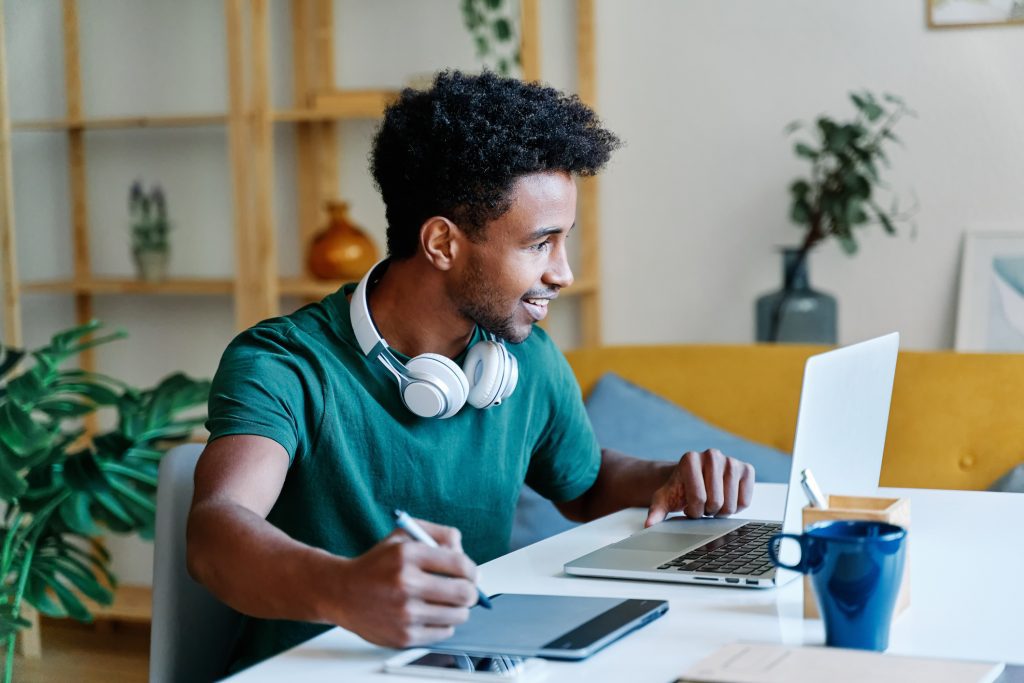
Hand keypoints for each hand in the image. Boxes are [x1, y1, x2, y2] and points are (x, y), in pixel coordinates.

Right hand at [328, 518, 478, 647]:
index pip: (460, 564)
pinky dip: (443, 624)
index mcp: (407, 555)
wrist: (342, 593)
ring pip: (458, 615)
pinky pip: (444, 632)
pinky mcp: (403, 636)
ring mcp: (404, 613)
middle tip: (465, 589)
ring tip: (445, 601)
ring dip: (458, 608)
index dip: (472, 570)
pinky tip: (430, 614)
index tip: (471, 573)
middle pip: (464, 593)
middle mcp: (405, 584)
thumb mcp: (404, 535)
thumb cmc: (377, 564)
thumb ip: (438, 534)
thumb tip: (464, 553)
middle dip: (470, 591)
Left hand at [644, 449, 754, 526]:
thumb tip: (649, 525)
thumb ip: (656, 511)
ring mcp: (731, 461)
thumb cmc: (680, 489)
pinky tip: (726, 500)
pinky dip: (736, 508)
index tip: (688, 509)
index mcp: (690, 458)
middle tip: (702, 507)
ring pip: (731, 504)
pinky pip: (744, 501)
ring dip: (721, 512)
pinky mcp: (747, 469)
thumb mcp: (665, 499)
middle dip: (707, 512)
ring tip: (712, 503)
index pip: (697, 498)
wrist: (694, 478)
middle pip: (716, 502)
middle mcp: (712, 455)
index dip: (693, 512)